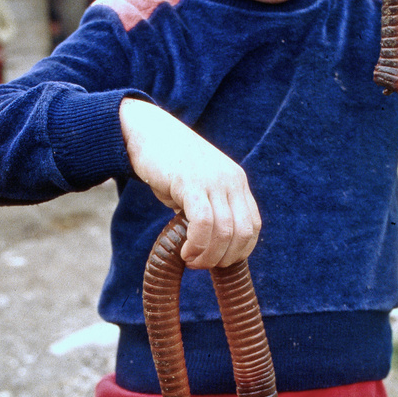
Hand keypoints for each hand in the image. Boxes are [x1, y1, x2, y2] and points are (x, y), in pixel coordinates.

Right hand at [120, 98, 260, 268]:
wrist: (146, 132)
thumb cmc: (168, 165)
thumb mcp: (198, 187)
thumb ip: (209, 211)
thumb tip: (209, 246)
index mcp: (237, 182)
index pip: (252, 226)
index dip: (239, 251)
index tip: (218, 262)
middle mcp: (231, 181)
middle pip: (241, 233)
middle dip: (223, 258)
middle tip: (200, 264)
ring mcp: (213, 180)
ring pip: (224, 231)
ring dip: (208, 255)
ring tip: (191, 260)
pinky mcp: (191, 182)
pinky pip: (203, 222)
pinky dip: (197, 244)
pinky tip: (185, 251)